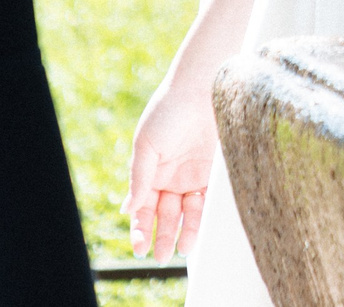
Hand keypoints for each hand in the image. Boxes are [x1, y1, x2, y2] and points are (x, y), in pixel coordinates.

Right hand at [123, 76, 218, 261]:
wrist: (204, 87)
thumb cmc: (169, 111)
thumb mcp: (147, 144)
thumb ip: (139, 177)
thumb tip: (128, 209)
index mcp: (150, 171)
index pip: (143, 208)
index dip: (140, 228)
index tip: (140, 246)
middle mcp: (171, 177)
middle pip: (165, 214)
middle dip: (162, 236)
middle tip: (160, 256)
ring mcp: (193, 175)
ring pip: (188, 212)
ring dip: (184, 232)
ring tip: (182, 250)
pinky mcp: (214, 172)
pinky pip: (209, 200)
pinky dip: (204, 217)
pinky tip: (198, 231)